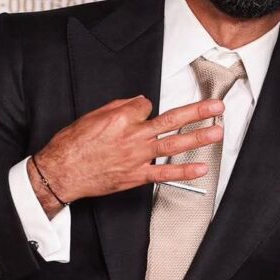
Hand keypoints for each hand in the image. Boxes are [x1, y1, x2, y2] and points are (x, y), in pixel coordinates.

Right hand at [29, 95, 224, 216]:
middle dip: (197, 112)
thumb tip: (137, 103)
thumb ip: (118, 108)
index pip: (146, 104)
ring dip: (198, 137)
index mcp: (121, 117)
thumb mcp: (91, 116)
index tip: (140, 113)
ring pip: (173, 144)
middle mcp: (133, 136)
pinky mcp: (137, 176)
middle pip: (171, 120)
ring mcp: (137, 157)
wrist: (62, 172)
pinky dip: (184, 171)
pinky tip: (201, 168)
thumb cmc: (72, 145)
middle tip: (216, 107)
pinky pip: (165, 174)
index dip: (144, 108)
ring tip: (217, 131)